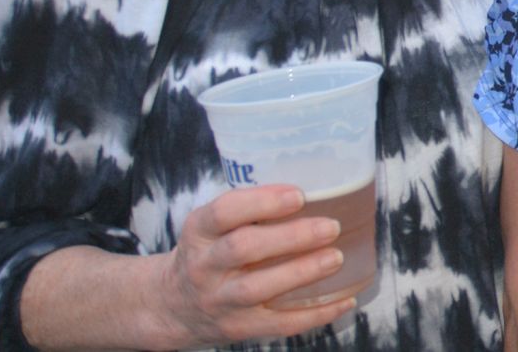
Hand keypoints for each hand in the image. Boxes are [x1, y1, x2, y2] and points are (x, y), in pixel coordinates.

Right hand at [147, 185, 354, 347]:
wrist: (173, 305)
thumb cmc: (209, 252)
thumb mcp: (212, 225)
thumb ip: (249, 208)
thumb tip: (315, 189)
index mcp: (199, 232)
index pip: (223, 212)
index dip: (262, 203)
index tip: (298, 195)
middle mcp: (204, 267)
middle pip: (243, 249)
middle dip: (291, 237)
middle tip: (331, 227)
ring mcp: (219, 301)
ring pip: (257, 288)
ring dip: (301, 272)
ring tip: (336, 258)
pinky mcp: (238, 328)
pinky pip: (278, 324)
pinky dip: (315, 314)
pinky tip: (344, 301)